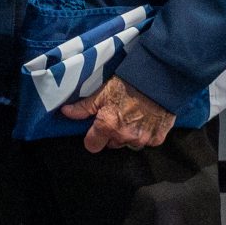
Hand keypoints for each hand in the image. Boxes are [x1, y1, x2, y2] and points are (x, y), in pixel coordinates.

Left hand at [59, 75, 174, 151]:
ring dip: (130, 134)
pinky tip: (147, 118)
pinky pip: (147, 142)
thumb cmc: (128, 82)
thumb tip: (65, 112)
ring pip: (129, 143)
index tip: (96, 129)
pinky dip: (146, 133)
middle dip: (112, 134)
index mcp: (107, 126)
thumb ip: (84, 107)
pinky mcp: (157, 139)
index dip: (93, 137)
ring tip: (134, 116)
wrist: (159, 78)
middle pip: (111, 144)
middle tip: (118, 116)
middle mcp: (123, 136)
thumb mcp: (102, 92)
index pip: (92, 146)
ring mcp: (142, 139)